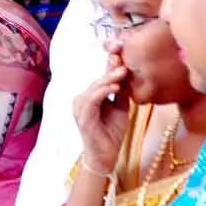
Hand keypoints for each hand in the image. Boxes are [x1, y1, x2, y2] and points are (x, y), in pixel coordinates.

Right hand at [73, 54, 131, 175]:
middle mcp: (82, 99)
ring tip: (122, 71)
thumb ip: (120, 92)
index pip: (101, 77)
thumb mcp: (120, 108)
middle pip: (98, 80)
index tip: (122, 50)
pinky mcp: (83, 117)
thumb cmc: (112, 132)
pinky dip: (102, 92)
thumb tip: (126, 74)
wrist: (105, 154)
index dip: (110, 64)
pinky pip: (92, 101)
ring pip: (94, 88)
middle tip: (124, 58)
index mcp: (91, 96)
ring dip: (108, 78)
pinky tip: (114, 86)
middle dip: (111, 68)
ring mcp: (80, 108)